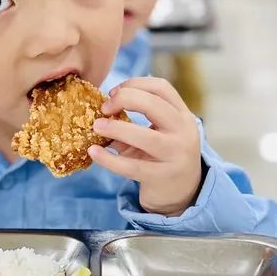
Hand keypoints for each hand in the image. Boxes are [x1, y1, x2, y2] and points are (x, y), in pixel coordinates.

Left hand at [88, 77, 203, 215]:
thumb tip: (99, 111)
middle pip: (154, 104)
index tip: (113, 92)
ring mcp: (175, 155)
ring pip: (145, 137)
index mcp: (182, 115)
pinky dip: (109, 159)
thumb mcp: (156, 133)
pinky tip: (93, 152)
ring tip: (96, 126)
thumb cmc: (162, 155)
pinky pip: (131, 166)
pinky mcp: (161, 177)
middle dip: (125, 99)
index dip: (134, 83)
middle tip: (104, 108)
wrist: (182, 191)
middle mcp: (183, 132)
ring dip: (116, 128)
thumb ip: (135, 119)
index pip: (161, 88)